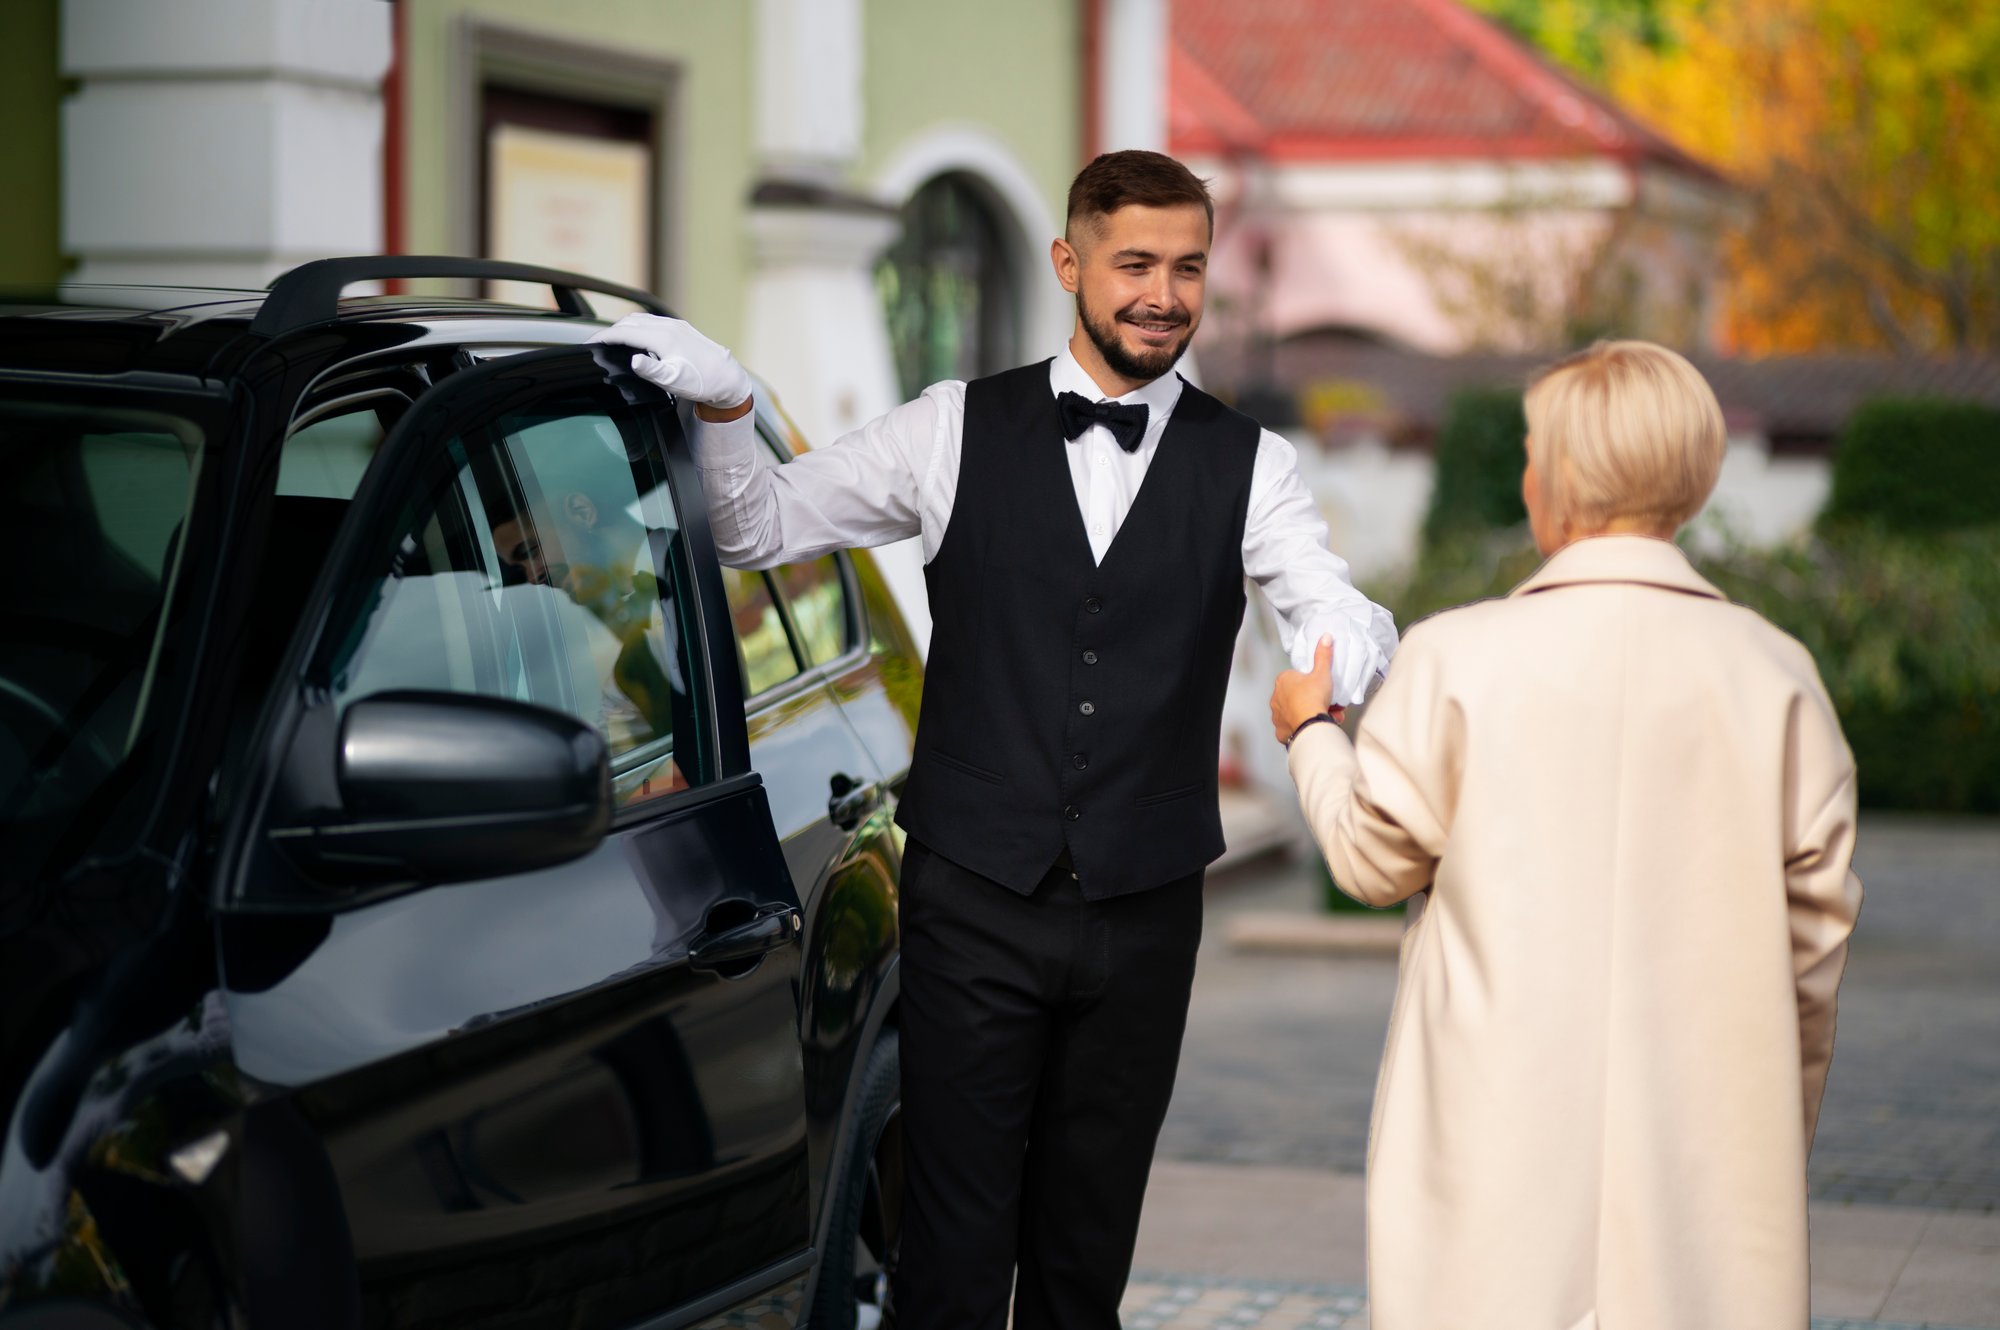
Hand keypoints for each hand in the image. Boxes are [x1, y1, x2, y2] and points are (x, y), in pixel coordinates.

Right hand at [588, 313, 753, 416]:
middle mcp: (668, 327)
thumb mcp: (674, 380)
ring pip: (641, 320)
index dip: (603, 337)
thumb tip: (633, 360)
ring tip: (612, 340)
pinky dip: (637, 327)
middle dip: (610, 331)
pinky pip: (652, 322)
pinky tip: (637, 339)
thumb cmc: (702, 382)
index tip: (589, 344)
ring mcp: (675, 326)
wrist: (727, 378)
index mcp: (662, 338)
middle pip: (630, 322)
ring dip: (624, 327)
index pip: (624, 332)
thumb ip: (651, 370)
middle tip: (597, 344)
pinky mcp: (681, 329)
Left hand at [1270, 635, 1344, 744]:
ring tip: (1325, 716)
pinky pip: (1292, 728)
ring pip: (1295, 713)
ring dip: (1309, 714)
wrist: (1310, 724)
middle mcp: (1276, 698)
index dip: (1311, 683)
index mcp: (1283, 681)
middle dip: (1313, 700)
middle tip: (1327, 704)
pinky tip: (1313, 726)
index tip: (1321, 688)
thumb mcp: (1322, 673)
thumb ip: (1323, 655)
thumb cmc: (1313, 698)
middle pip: (1297, 696)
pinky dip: (1302, 727)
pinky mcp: (1281, 731)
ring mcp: (1277, 715)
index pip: (1296, 678)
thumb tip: (1325, 639)